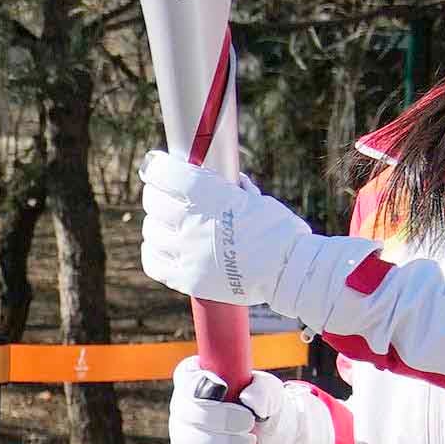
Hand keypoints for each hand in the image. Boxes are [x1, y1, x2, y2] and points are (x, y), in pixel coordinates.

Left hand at [139, 151, 324, 309]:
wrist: (292, 272)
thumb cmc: (280, 232)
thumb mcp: (256, 199)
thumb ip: (230, 188)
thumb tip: (220, 177)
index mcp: (213, 197)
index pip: (167, 174)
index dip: (157, 167)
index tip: (155, 164)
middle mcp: (194, 223)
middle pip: (155, 201)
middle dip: (158, 194)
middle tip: (165, 195)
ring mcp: (188, 252)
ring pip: (152, 230)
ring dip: (158, 223)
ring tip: (170, 223)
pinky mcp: (187, 279)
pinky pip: (153, 262)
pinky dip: (154, 250)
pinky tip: (164, 246)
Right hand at [166, 364, 264, 443]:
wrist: (265, 434)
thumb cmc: (263, 405)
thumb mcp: (270, 391)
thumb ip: (263, 390)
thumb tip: (248, 400)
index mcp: (197, 378)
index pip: (186, 378)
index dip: (199, 384)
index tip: (224, 388)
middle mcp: (182, 403)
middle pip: (188, 413)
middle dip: (220, 420)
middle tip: (249, 423)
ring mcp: (180, 430)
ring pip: (190, 441)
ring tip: (249, 443)